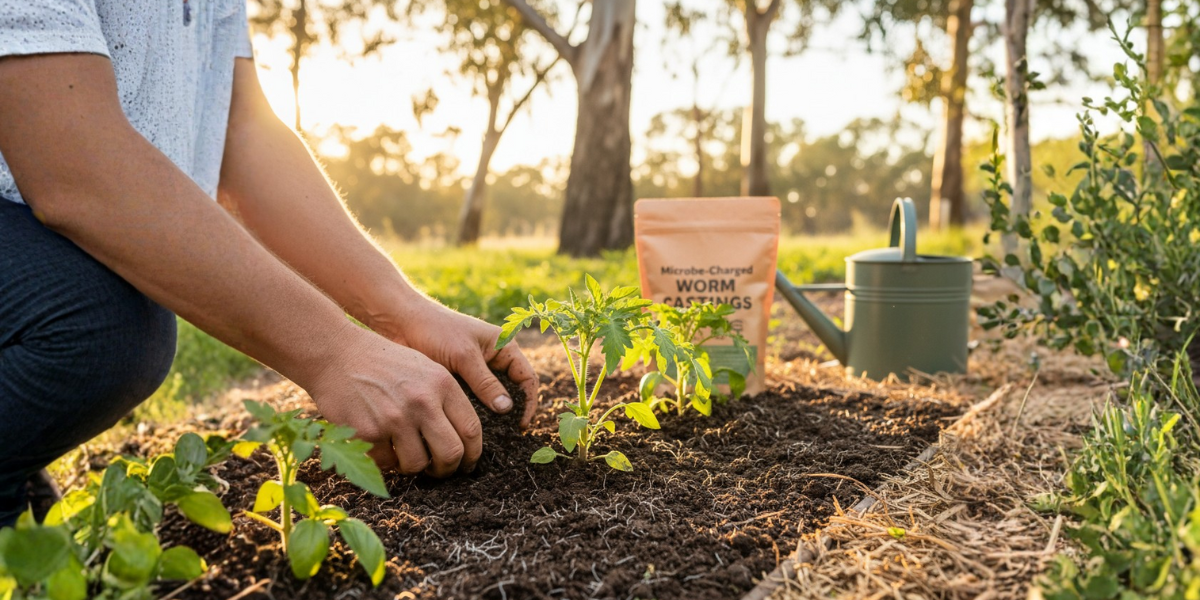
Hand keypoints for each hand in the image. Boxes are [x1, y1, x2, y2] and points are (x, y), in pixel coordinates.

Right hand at [308, 327, 481, 476]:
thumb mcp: (424, 367)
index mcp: (442, 383)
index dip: (472, 454)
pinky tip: (381, 447)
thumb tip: (464, 439)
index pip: (471, 429)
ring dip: (413, 467)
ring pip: (417, 464)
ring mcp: (395, 418)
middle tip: (438, 471)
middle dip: (447, 469)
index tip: (466, 464)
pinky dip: (385, 461)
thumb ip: (445, 398)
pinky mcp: (368, 432)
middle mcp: (422, 401)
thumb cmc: (383, 362)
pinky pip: (386, 463)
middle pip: (451, 453)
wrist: (337, 353)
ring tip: (405, 456)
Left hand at [384, 299, 539, 428]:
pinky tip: (465, 431)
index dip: (528, 402)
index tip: (520, 425)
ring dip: (490, 418)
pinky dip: (471, 416)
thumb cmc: (436, 330)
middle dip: (510, 414)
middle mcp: (493, 362)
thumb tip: (507, 409)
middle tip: (504, 437)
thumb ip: (485, 382)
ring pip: (490, 401)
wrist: (401, 324)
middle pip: (512, 393)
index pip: (527, 379)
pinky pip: (471, 404)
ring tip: (485, 438)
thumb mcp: (464, 355)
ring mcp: (475, 374)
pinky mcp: (458, 384)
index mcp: (504, 348)